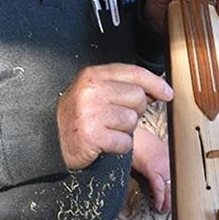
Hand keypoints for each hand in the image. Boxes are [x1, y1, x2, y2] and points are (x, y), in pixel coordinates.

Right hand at [57, 64, 172, 170]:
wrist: (51, 140)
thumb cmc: (79, 117)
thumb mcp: (97, 93)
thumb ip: (124, 87)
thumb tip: (156, 90)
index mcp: (93, 75)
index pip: (134, 73)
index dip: (155, 83)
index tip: (167, 93)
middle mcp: (91, 90)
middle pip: (138, 97)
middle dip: (134, 111)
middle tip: (116, 118)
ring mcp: (90, 112)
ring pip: (132, 120)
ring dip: (125, 130)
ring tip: (107, 129)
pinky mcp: (92, 135)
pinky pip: (125, 141)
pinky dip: (119, 146)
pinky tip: (105, 142)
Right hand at [131, 126, 172, 212]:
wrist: (129, 134)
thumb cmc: (136, 139)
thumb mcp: (150, 147)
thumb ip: (155, 157)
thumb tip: (153, 168)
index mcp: (168, 152)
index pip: (177, 171)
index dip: (177, 183)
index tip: (176, 192)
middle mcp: (168, 158)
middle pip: (175, 180)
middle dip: (174, 194)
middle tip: (173, 204)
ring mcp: (163, 164)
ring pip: (169, 186)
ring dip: (168, 200)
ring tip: (165, 208)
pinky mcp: (153, 170)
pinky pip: (159, 188)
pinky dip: (159, 198)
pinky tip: (158, 205)